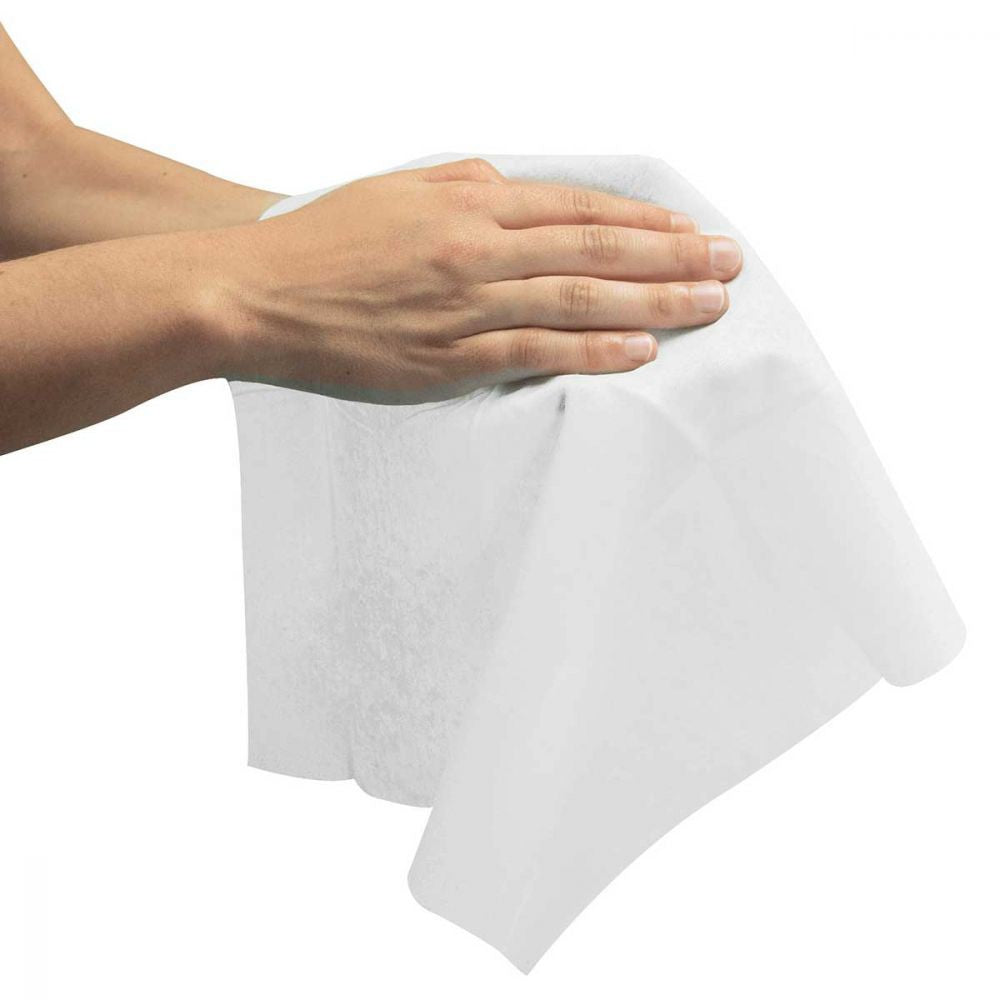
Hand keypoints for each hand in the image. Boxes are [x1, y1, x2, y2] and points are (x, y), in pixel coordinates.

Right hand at [209, 158, 742, 401]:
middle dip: (673, 256)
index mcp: (467, 200)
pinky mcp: (448, 356)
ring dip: (654, 301)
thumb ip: (463, 184)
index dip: (642, 219)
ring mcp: (466, 302)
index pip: (578, 207)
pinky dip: (593, 348)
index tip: (689, 230)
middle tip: (730, 266)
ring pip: (580, 297)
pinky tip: (640, 350)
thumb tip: (511, 183)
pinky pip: (537, 351)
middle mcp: (477, 245)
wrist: (254, 292)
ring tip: (709, 307)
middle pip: (596, 248)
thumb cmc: (322, 240)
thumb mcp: (397, 189)